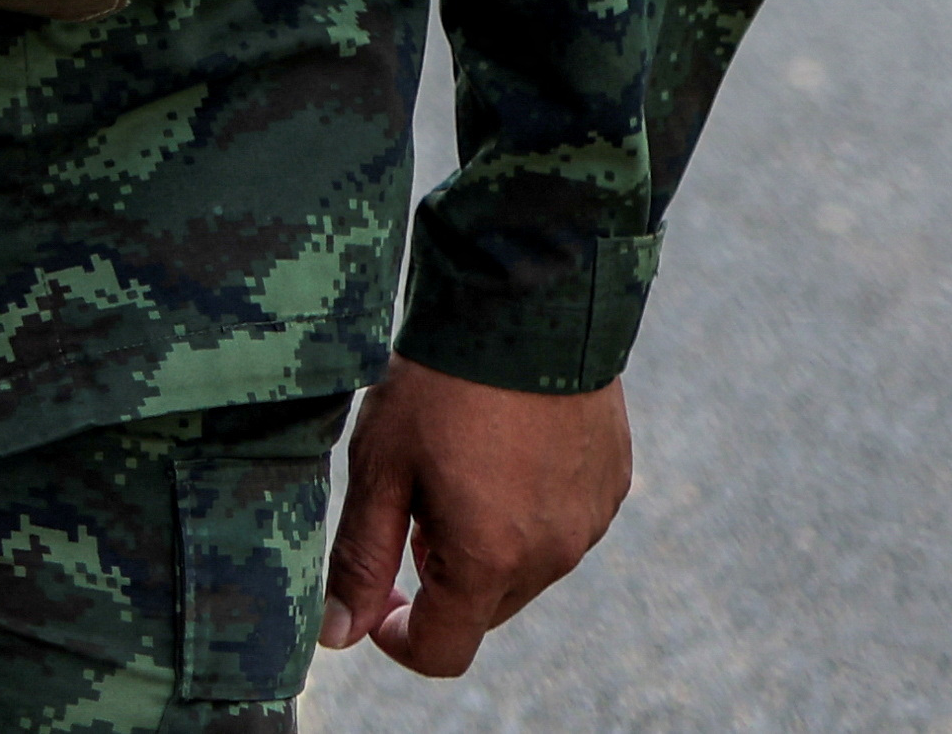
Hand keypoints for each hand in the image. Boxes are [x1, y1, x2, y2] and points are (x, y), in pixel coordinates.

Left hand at [318, 363, 630, 675]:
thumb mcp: (381, 464)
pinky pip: (563, 524)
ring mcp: (590, 521)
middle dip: (441, 576)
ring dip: (487, 543)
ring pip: (525, 566)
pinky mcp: (613, 485)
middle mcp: (551, 555)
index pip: (444, 650)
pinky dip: (528, 508)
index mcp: (489, 560)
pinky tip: (504, 446)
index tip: (378, 598)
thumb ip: (361, 557)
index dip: (399, 636)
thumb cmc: (441, 382)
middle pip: (484, 608)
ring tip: (460, 461)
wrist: (527, 301)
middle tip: (414, 499)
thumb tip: (338, 633)